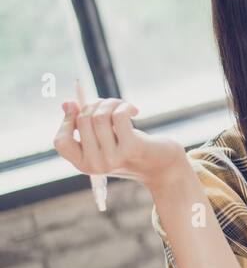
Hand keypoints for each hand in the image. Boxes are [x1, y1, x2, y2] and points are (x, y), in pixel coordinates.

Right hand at [52, 99, 185, 189]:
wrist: (163, 165)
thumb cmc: (130, 148)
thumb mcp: (105, 139)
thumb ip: (84, 126)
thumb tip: (67, 103)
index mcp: (83, 165)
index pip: (61, 141)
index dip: (66, 120)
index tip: (77, 107)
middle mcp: (95, 165)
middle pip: (82, 121)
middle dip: (95, 104)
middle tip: (111, 105)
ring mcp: (112, 158)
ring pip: (100, 115)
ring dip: (111, 102)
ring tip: (123, 106)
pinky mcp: (131, 148)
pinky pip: (118, 116)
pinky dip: (124, 106)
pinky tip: (134, 110)